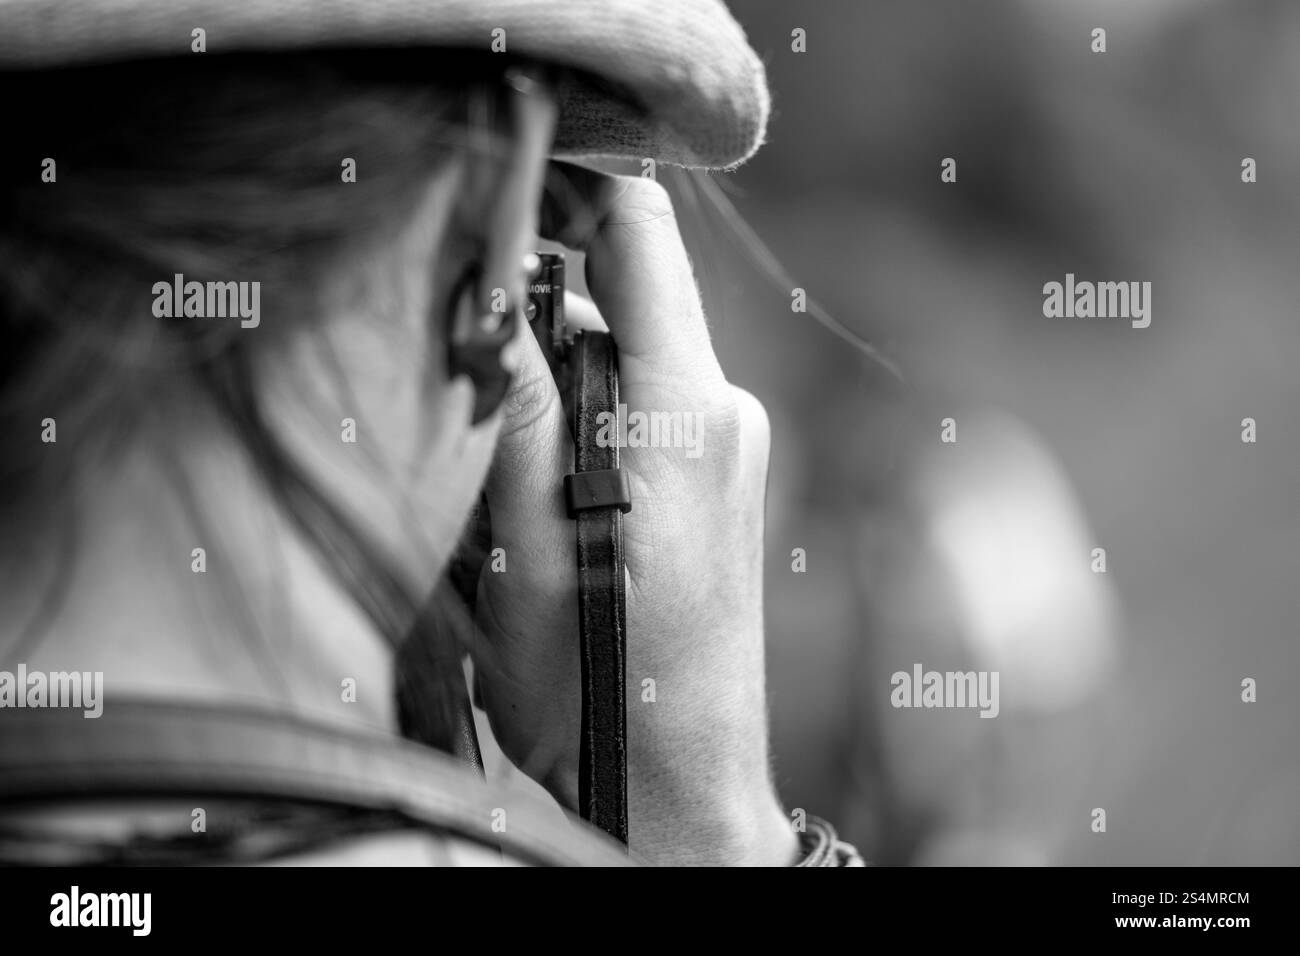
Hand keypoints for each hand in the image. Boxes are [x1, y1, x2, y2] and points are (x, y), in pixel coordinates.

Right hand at [470, 163, 796, 865]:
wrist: (681, 782)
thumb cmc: (600, 680)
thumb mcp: (523, 539)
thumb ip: (515, 402)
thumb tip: (496, 291)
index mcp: (683, 407)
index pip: (638, 233)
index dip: (572, 189)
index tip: (502, 192)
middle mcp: (724, 411)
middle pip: (619, 305)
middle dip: (538, 328)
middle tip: (472, 396)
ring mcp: (731, 447)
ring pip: (624, 366)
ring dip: (559, 394)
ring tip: (514, 492)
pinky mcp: (721, 482)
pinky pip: (645, 414)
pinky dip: (591, 430)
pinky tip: (553, 509)